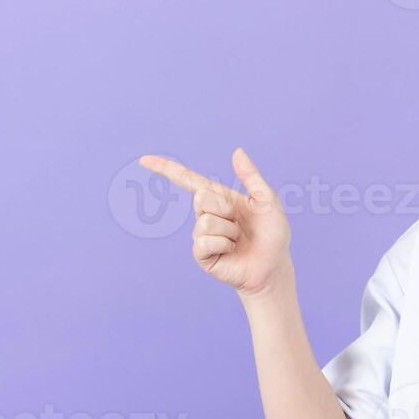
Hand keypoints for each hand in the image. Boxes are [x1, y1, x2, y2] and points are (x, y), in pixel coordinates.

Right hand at [138, 148, 291, 296]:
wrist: (274, 266)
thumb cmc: (273, 234)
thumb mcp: (267, 201)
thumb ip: (251, 176)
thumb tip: (237, 151)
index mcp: (220, 198)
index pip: (189, 180)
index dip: (166, 169)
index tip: (144, 160)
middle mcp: (207, 215)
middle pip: (202, 198)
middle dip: (226, 209)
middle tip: (240, 224)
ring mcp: (202, 235)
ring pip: (205, 222)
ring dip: (229, 231)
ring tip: (238, 240)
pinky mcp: (202, 255)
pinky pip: (204, 241)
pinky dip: (223, 244)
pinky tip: (231, 251)